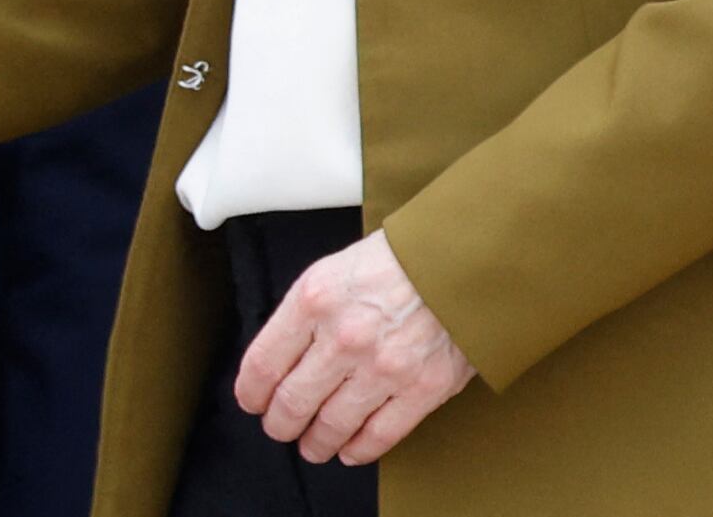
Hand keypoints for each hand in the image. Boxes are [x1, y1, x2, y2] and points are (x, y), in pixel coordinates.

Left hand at [234, 228, 474, 465]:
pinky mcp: (422, 388)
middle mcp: (344, 337)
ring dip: (316, 443)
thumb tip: (280, 358)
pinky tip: (348, 451)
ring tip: (312, 446)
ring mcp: (384, 367)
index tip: (251, 403)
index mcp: (314, 300)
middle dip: (280, 424)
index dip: (251, 392)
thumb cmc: (394, 261)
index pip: (264, 363)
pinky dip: (358, 450)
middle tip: (280, 429)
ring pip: (332, 425)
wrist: (461, 261)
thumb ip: (305, 314)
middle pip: (293, 402)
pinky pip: (380, 435)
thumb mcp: (333, 270)